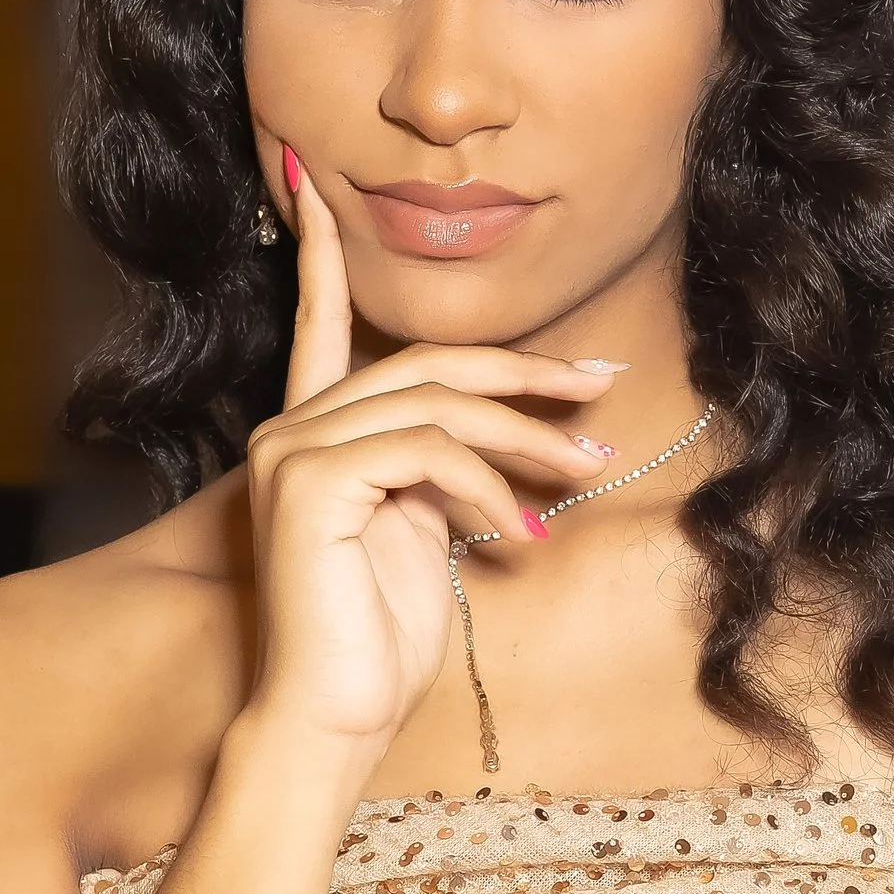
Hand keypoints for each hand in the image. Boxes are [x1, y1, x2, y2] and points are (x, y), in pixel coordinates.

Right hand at [239, 150, 623, 761]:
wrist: (333, 720)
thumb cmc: (380, 643)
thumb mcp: (425, 536)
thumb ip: (443, 471)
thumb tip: (510, 439)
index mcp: (312, 434)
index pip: (315, 318)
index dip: (318, 248)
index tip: (308, 174)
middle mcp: (291, 428)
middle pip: (426, 361)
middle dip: (525, 372)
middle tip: (603, 391)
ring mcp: (293, 450)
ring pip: (439, 403)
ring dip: (530, 437)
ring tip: (587, 471)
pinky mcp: (309, 480)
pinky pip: (428, 450)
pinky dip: (490, 488)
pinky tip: (522, 537)